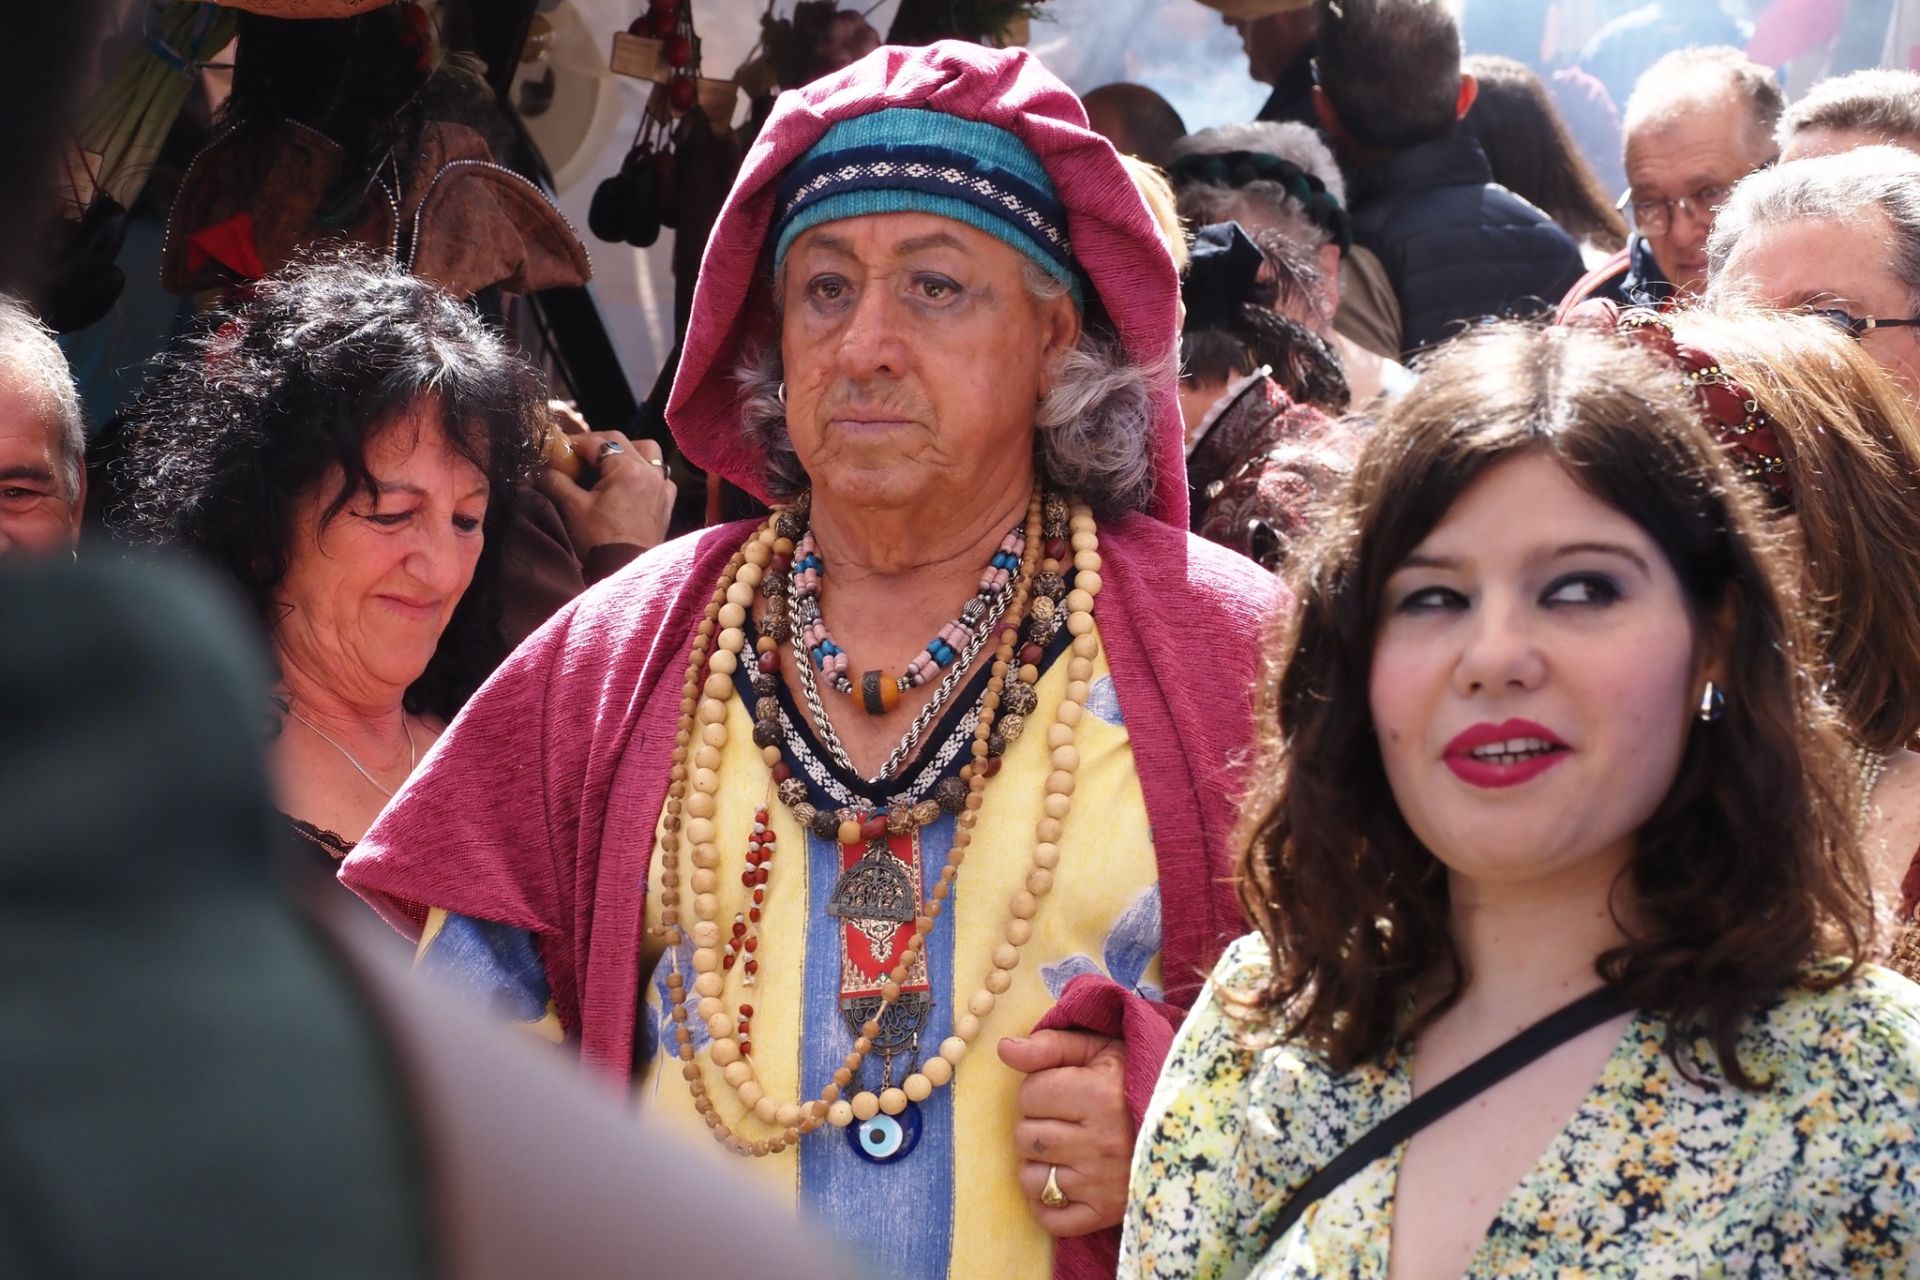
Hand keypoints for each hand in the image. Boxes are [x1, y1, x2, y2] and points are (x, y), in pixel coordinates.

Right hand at [534, 402, 674, 553]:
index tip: (560, 450)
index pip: (597, 442)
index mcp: (626, 469)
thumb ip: (555, 481)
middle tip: (579, 456)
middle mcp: (649, 472)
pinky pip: (661, 476)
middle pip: (622, 441)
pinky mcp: (666, 503)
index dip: (574, 444)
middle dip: (598, 444)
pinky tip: (632, 483)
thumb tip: (538, 469)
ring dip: (628, 451)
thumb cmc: (600, 540)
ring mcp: (661, 487)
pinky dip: (647, 472)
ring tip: (609, 465)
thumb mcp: (572, 507)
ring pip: (649, 452)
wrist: (624, 570)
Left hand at [998, 1030, 1133, 1236]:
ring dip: (1039, 1164)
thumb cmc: (1134, 1081)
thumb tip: (1004, 1050)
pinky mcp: (1106, 1213)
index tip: (1063, 1091)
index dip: (1039, 1089)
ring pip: (1031, 1179)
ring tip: (1064, 1150)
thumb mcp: (1099, 1050)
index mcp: (1099, 1096)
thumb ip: (1049, 1046)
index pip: (1029, 1095)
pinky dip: (1047, 1203)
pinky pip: (1051, 1219)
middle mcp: (1100, 1143)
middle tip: (1064, 1121)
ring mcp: (1102, 1183)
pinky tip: (1062, 1182)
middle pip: (1025, 1137)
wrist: (1185, 1122)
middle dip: (1037, 1125)